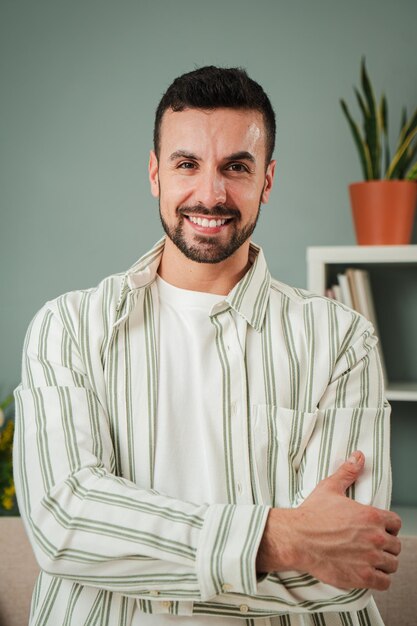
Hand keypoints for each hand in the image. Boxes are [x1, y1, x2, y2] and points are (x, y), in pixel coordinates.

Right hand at [256, 451, 401, 589]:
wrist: (297, 539)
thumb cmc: (312, 514)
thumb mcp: (330, 488)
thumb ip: (347, 472)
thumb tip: (358, 456)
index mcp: (371, 516)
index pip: (396, 523)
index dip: (388, 526)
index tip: (380, 529)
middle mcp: (375, 537)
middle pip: (396, 545)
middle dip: (386, 545)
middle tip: (373, 545)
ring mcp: (370, 559)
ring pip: (392, 565)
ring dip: (384, 563)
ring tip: (372, 560)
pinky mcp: (362, 577)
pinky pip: (384, 582)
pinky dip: (380, 579)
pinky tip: (369, 573)